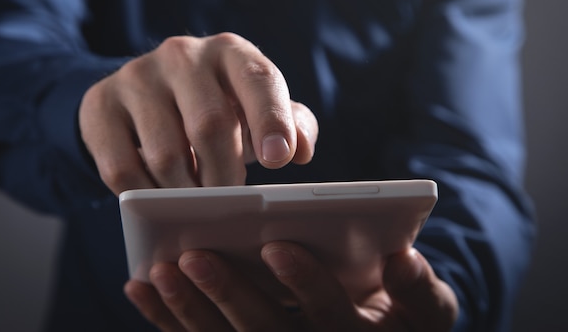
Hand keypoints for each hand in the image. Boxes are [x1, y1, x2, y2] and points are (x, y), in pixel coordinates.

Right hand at [79, 33, 317, 194]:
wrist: (147, 96)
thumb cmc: (218, 108)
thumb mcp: (256, 109)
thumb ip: (291, 124)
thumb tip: (300, 151)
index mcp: (231, 52)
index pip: (258, 80)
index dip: (271, 120)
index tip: (278, 161)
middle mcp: (183, 54)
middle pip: (210, 125)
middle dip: (225, 177)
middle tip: (229, 201)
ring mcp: (136, 76)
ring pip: (166, 154)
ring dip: (185, 192)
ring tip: (195, 200)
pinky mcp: (100, 104)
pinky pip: (122, 170)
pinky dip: (146, 196)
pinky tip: (159, 194)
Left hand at [124, 243, 458, 330]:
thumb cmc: (401, 321)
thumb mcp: (426, 310)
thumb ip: (419, 289)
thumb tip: (403, 257)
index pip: (328, 318)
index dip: (305, 285)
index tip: (277, 247)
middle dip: (229, 297)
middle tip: (194, 255)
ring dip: (188, 310)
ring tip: (158, 271)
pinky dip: (169, 319)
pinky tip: (141, 288)